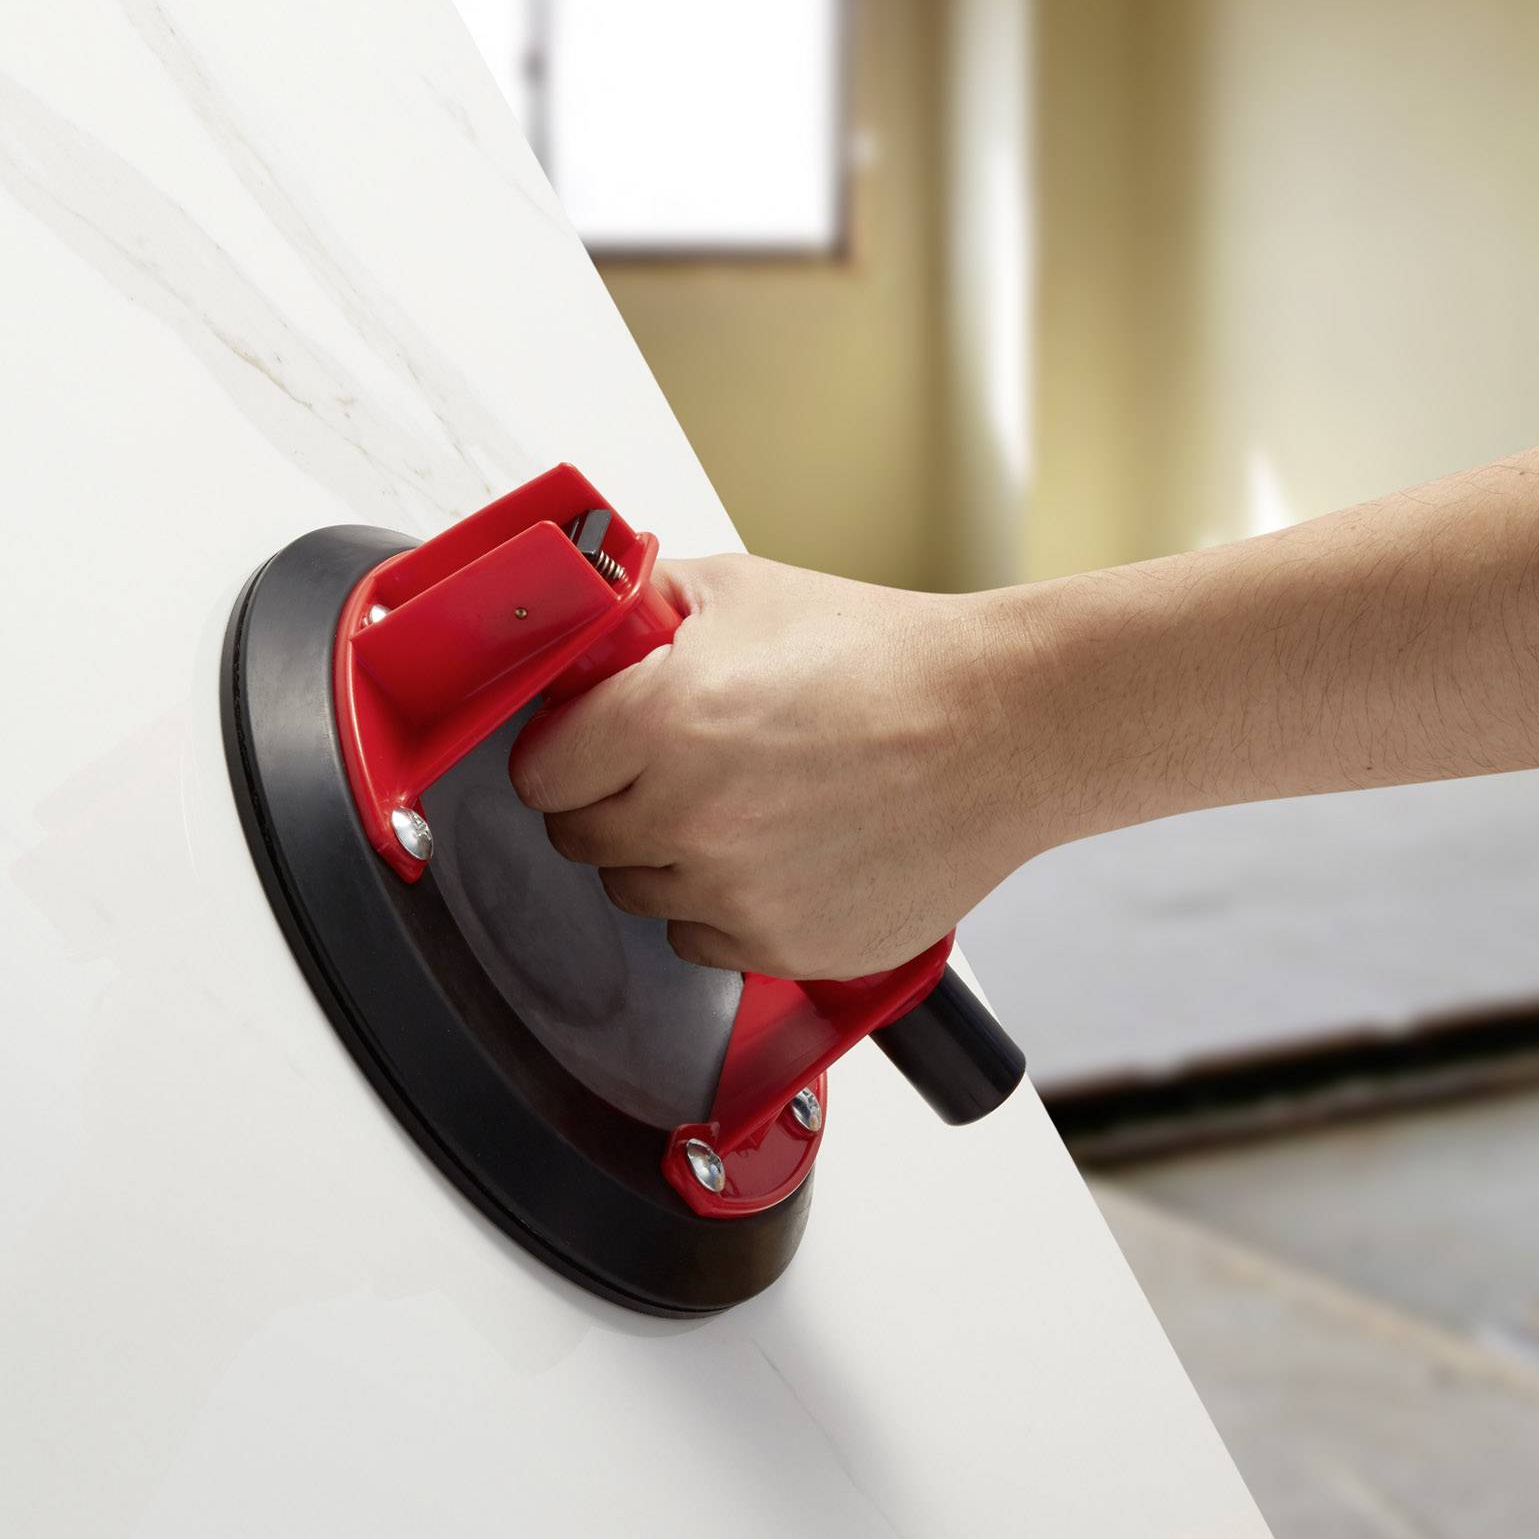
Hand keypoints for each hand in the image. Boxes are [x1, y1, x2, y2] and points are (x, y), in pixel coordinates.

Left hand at [508, 553, 1043, 980]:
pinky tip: (784, 849)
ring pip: (639, 896)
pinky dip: (728, 904)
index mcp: (660, 722)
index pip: (539, 775)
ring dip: (668, 858)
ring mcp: (735, 894)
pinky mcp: (782, 947)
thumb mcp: (743, 591)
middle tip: (676, 764)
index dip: (565, 752)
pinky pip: (705, 940)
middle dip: (612, 801)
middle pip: (579, 840)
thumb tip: (575, 627)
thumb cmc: (885, 658)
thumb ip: (639, 608)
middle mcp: (687, 818)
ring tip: (746, 802)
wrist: (1000, 728)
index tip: (592, 743)